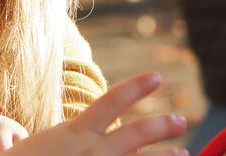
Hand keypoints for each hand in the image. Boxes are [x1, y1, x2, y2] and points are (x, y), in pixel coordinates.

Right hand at [0, 72, 186, 155]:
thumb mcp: (42, 147)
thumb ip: (68, 142)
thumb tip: (82, 138)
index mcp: (73, 134)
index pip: (111, 102)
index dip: (136, 87)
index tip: (157, 77)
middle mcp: (90, 153)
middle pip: (136, 134)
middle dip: (161, 125)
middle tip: (181, 120)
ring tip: (184, 154)